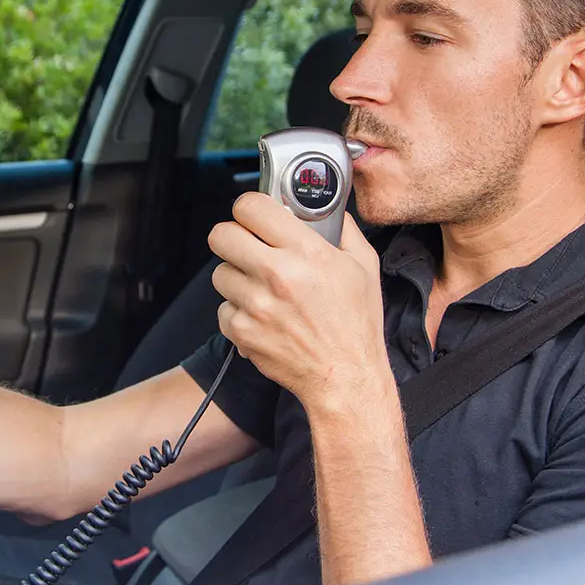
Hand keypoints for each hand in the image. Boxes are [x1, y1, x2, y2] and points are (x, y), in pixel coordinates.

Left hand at [208, 192, 389, 407]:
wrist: (344, 377)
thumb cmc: (356, 325)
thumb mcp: (364, 266)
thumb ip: (343, 230)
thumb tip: (326, 209)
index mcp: (307, 252)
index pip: (251, 207)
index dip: (249, 208)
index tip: (254, 216)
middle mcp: (277, 275)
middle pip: (221, 235)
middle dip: (233, 237)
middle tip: (248, 247)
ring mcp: (256, 304)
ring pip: (220, 273)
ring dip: (236, 277)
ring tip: (261, 288)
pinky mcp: (242, 330)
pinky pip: (223, 309)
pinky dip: (238, 312)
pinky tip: (262, 316)